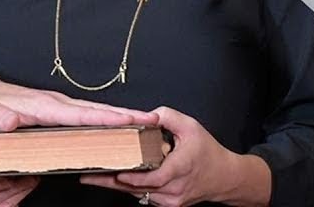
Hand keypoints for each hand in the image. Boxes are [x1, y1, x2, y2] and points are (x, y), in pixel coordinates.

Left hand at [0, 74, 157, 131]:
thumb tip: (10, 122)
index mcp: (41, 106)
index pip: (79, 114)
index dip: (105, 118)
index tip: (131, 120)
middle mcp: (52, 105)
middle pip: (95, 111)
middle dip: (124, 116)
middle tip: (153, 121)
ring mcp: (54, 108)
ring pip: (92, 113)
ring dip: (118, 118)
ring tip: (145, 124)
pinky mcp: (52, 115)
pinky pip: (83, 118)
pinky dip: (103, 121)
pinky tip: (115, 129)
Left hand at [78, 106, 270, 205]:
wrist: (226, 178)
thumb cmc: (208, 152)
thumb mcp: (191, 127)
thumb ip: (168, 116)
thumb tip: (146, 114)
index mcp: (180, 169)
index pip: (154, 178)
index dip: (134, 178)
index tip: (115, 173)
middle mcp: (174, 188)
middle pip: (139, 187)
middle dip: (112, 181)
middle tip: (86, 174)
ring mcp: (171, 199)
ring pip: (139, 193)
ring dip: (116, 186)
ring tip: (91, 177)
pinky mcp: (168, 204)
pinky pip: (145, 196)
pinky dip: (130, 188)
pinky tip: (111, 180)